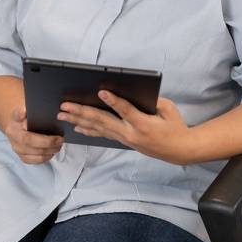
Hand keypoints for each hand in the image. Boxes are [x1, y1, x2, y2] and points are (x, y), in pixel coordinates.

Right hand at [5, 106, 62, 164]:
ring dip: (49, 150)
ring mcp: (17, 149)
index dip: (21, 114)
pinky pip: (35, 160)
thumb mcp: (26, 113)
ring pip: (34, 153)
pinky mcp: (23, 157)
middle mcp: (13, 137)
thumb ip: (28, 111)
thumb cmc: (25, 121)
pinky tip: (52, 152)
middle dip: (47, 141)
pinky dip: (46, 157)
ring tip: (59, 145)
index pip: (17, 116)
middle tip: (60, 139)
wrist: (18, 129)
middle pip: (29, 141)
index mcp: (14, 122)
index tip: (25, 111)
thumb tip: (26, 110)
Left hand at [57, 92, 192, 164]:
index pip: (126, 110)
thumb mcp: (168, 109)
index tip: (101, 91)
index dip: (113, 100)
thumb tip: (132, 91)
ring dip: (79, 121)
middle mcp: (131, 134)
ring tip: (63, 115)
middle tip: (65, 105)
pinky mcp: (124, 141)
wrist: (178, 150)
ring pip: (98, 129)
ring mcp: (125, 139)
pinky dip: (88, 130)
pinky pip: (102, 135)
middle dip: (82, 112)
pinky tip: (76, 127)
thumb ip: (151, 100)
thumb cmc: (175, 126)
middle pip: (103, 121)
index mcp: (144, 124)